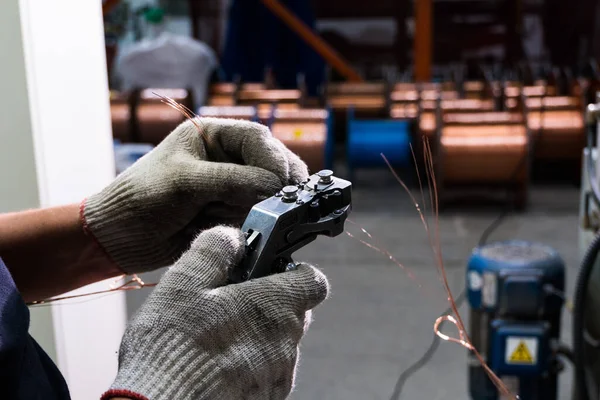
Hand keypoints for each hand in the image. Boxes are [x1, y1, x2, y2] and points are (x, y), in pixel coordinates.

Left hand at [81, 118, 307, 273]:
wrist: (119, 238)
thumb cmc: (142, 197)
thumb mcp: (185, 181)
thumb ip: (231, 180)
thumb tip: (275, 187)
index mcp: (212, 136)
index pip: (257, 138)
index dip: (274, 158)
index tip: (282, 182)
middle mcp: (227, 160)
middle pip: (271, 166)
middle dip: (276, 185)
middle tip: (281, 204)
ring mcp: (231, 189)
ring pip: (268, 195)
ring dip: (262, 208)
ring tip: (243, 218)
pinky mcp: (231, 215)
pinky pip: (258, 217)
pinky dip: (256, 225)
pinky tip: (245, 229)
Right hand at [100, 226, 328, 399]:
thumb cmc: (173, 347)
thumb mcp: (184, 283)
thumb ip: (214, 251)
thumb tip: (232, 237)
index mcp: (275, 305)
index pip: (313, 280)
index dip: (295, 270)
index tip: (271, 269)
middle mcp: (286, 341)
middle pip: (294, 312)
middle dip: (268, 303)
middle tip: (229, 302)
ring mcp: (278, 375)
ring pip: (278, 343)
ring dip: (256, 335)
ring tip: (215, 338)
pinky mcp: (267, 399)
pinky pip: (266, 372)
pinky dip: (249, 364)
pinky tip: (216, 365)